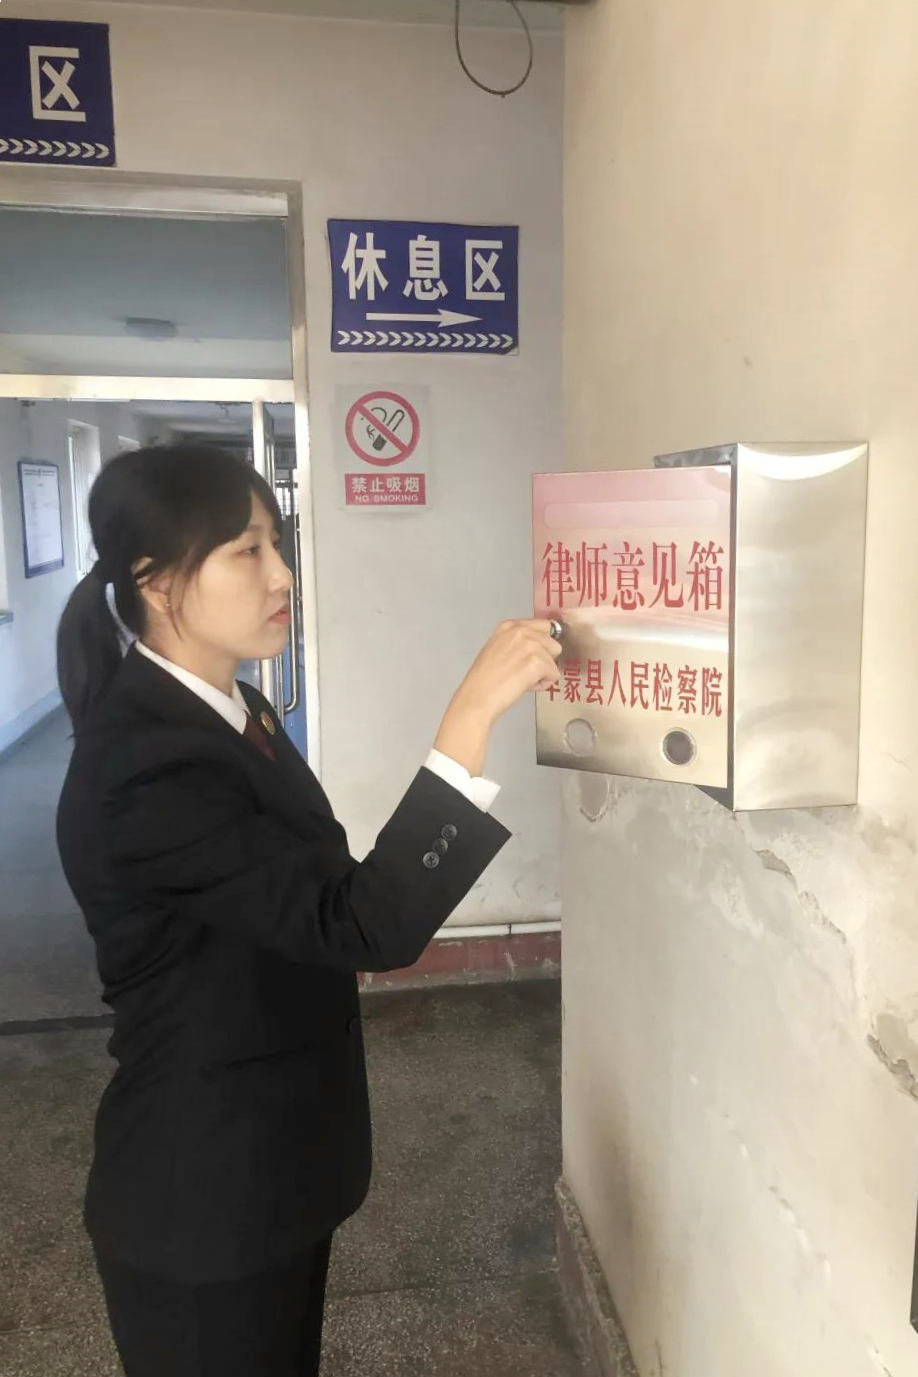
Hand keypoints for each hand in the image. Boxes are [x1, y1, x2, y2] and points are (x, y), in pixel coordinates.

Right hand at [433, 620, 562, 775]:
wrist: (478, 696)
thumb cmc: (483, 680)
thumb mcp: (496, 648)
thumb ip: (516, 643)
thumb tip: (537, 648)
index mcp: (510, 626)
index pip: (544, 626)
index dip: (543, 645)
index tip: (536, 656)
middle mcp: (521, 631)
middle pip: (553, 644)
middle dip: (545, 659)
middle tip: (524, 671)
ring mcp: (531, 645)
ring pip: (554, 661)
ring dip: (543, 673)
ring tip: (521, 680)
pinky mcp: (537, 662)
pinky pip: (554, 675)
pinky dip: (542, 685)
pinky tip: (524, 686)